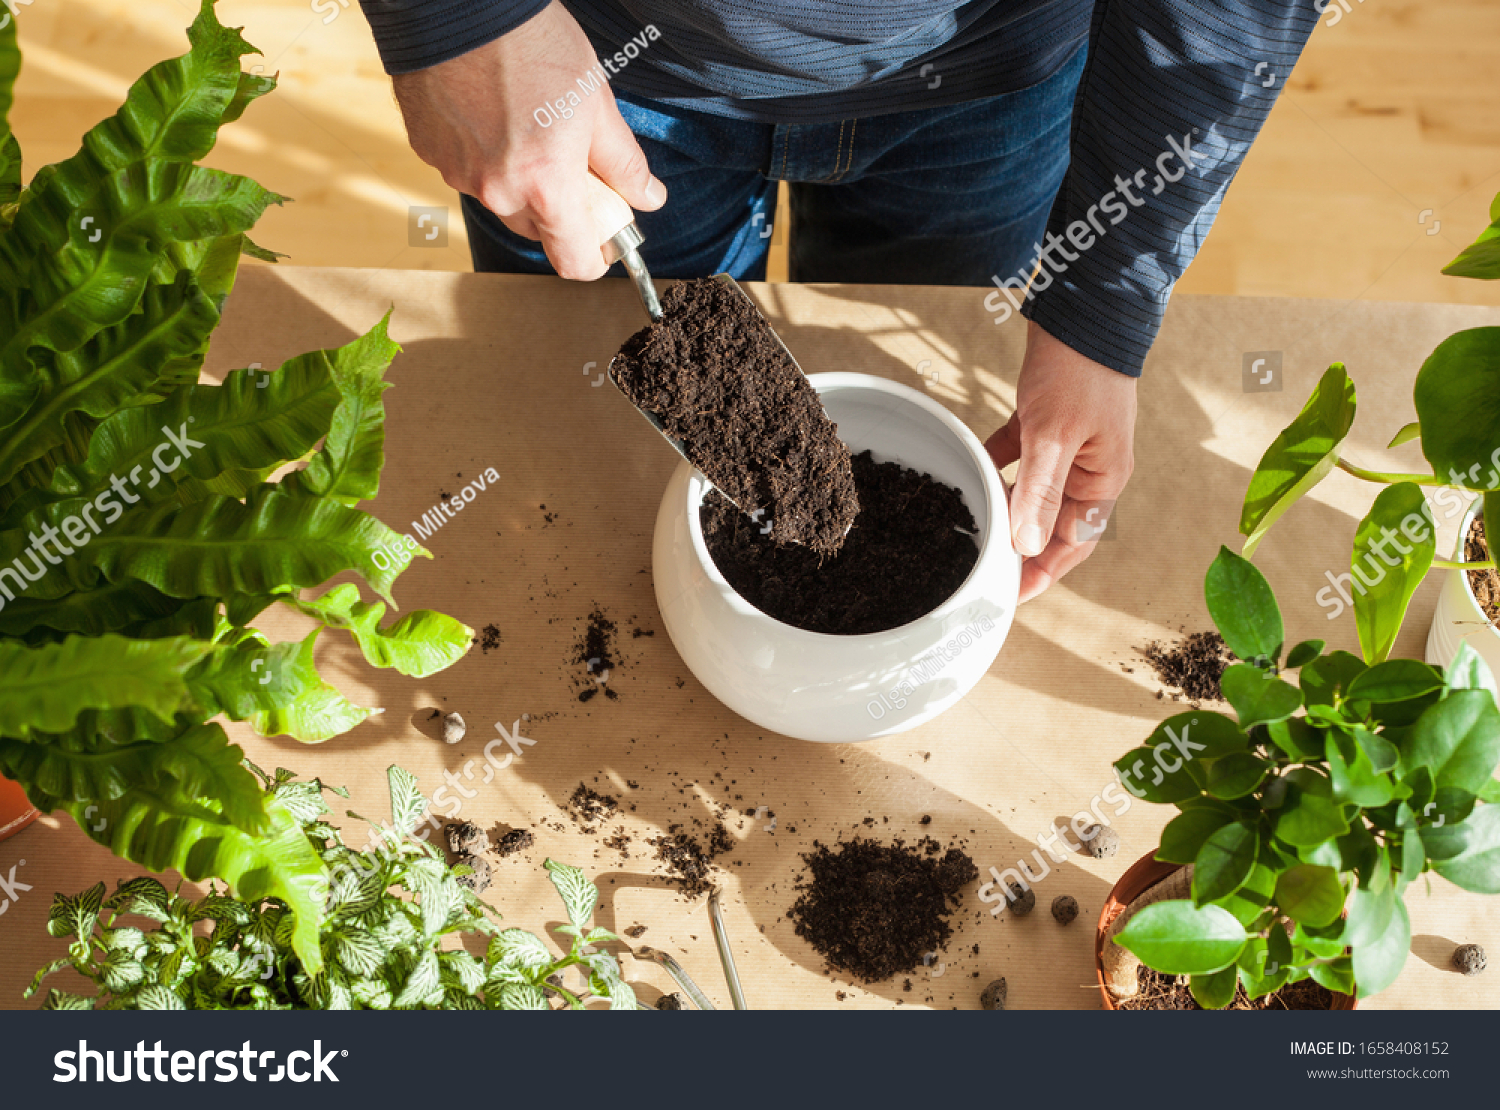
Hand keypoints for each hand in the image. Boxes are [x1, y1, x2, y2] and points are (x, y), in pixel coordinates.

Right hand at [390, 0, 665, 278]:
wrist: (458, 4)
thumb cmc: (534, 44)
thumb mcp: (595, 102)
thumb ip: (623, 162)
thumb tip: (648, 198)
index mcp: (545, 186)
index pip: (574, 262)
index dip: (596, 256)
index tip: (606, 235)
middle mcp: (497, 192)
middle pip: (538, 230)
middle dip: (558, 208)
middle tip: (571, 161)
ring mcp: (457, 174)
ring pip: (500, 200)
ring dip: (518, 180)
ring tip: (525, 124)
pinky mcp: (428, 152)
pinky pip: (466, 171)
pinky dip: (482, 155)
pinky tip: (488, 113)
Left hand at [985, 320, 1137, 602]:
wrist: (1084, 308)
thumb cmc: (1080, 370)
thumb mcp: (1054, 435)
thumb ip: (1039, 491)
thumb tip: (1026, 545)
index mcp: (1102, 480)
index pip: (1072, 542)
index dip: (1043, 572)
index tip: (1009, 595)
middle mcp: (1088, 468)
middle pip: (1051, 522)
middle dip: (1021, 548)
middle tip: (985, 571)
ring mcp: (1067, 444)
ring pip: (1033, 492)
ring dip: (1008, 510)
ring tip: (976, 533)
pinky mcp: (1045, 420)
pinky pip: (1017, 456)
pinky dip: (996, 467)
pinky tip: (971, 475)